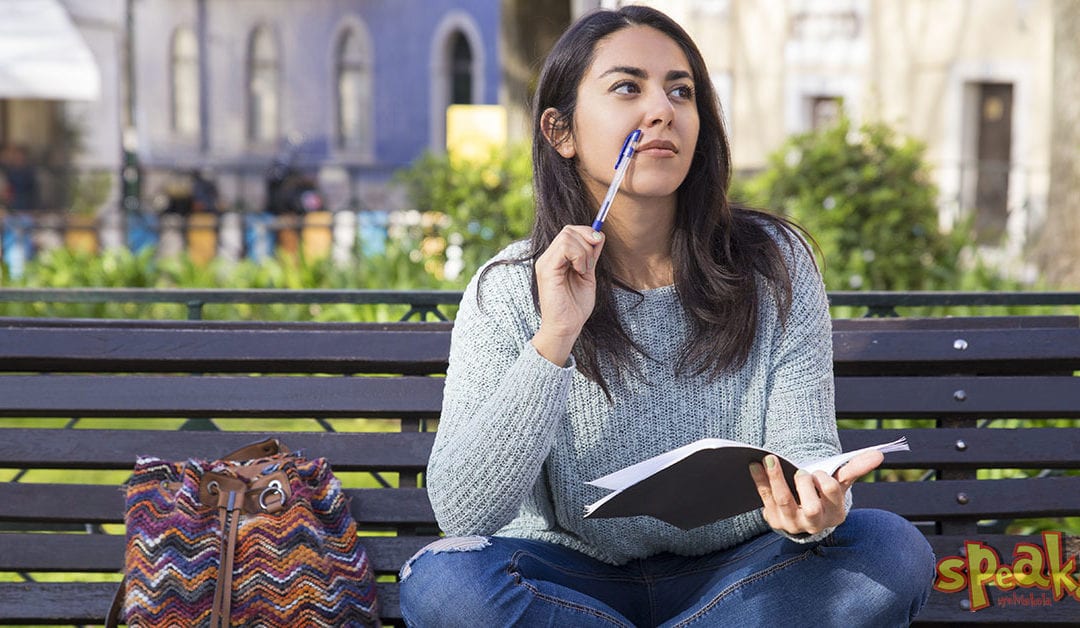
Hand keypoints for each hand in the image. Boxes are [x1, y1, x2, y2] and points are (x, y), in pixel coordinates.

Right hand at [531, 226, 604, 364]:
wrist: (566, 327)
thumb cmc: (575, 307)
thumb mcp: (588, 275)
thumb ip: (590, 256)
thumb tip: (598, 236)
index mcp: (556, 258)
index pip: (569, 231)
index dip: (587, 232)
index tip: (598, 244)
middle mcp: (548, 258)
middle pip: (568, 230)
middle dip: (587, 239)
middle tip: (591, 262)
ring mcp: (545, 263)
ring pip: (567, 236)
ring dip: (584, 251)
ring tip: (584, 270)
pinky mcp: (547, 270)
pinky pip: (564, 248)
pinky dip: (578, 256)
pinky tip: (580, 271)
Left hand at [748, 449, 883, 535]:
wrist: (804, 514)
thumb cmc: (823, 493)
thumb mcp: (840, 482)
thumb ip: (856, 468)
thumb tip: (879, 454)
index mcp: (835, 512)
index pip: (832, 495)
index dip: (824, 482)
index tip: (818, 472)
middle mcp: (814, 522)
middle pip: (810, 508)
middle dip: (805, 487)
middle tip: (801, 471)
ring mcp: (792, 523)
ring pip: (784, 502)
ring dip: (776, 480)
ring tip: (770, 459)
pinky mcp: (774, 519)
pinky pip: (765, 499)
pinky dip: (759, 481)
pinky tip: (754, 465)